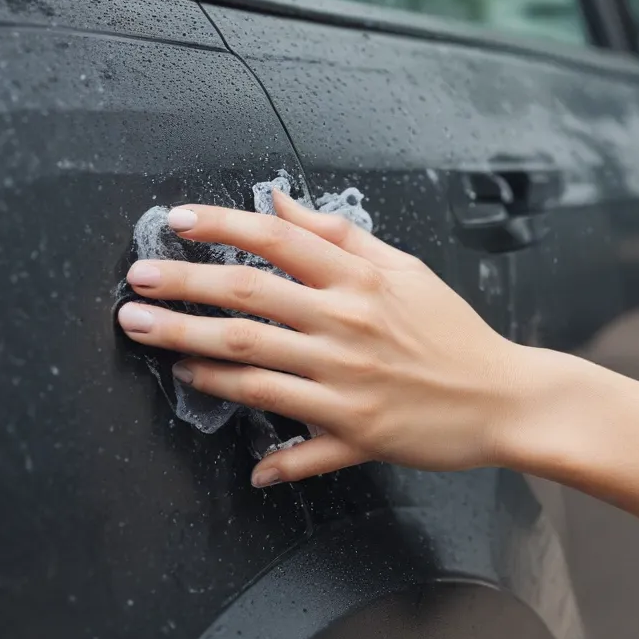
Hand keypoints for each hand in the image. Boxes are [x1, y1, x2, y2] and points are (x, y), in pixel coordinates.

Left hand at [117, 191, 531, 484]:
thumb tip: (278, 201)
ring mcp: (347, 381)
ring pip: (252, 361)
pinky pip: (293, 433)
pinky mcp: (355, 430)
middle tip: (135, 285)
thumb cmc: (452, 331)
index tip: (174, 222)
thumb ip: (340, 236)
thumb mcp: (406, 270)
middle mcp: (347, 326)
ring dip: (191, 348)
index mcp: (361, 282)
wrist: (503, 397)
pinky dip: (259, 438)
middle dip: (182, 288)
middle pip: (247, 300)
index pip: (277, 241)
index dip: (219, 227)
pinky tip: (220, 426)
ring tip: (149, 338)